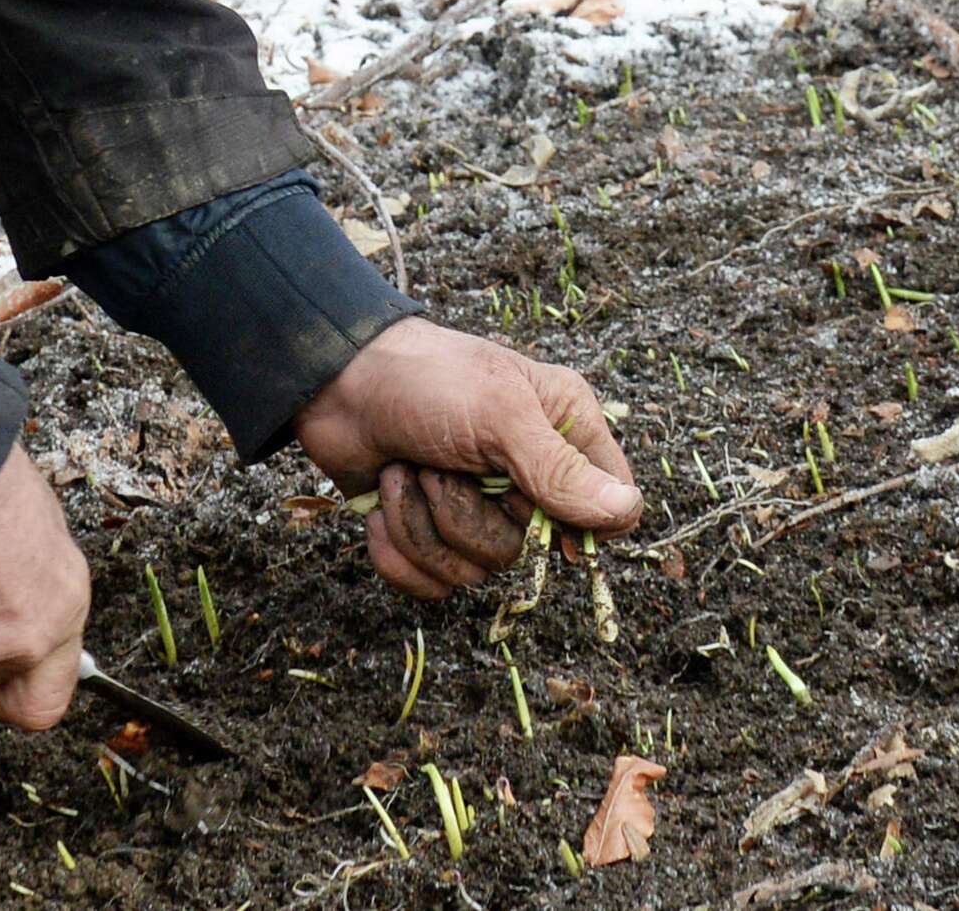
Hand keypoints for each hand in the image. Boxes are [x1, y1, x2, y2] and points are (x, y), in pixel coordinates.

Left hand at [294, 318, 639, 598]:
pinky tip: (384, 501)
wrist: (334, 381)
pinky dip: (396, 547)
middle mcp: (526, 476)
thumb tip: (624, 512)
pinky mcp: (428, 529)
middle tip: (439, 466)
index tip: (534, 513)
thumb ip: (559, 469)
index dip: (581, 526)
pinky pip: (430, 580)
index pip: (611, 507)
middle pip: (527, 553)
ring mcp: (475, 506)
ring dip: (422, 524)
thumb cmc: (424, 379)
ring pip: (473, 570)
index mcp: (561, 433)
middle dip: (467, 517)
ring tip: (405, 470)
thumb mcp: (499, 415)